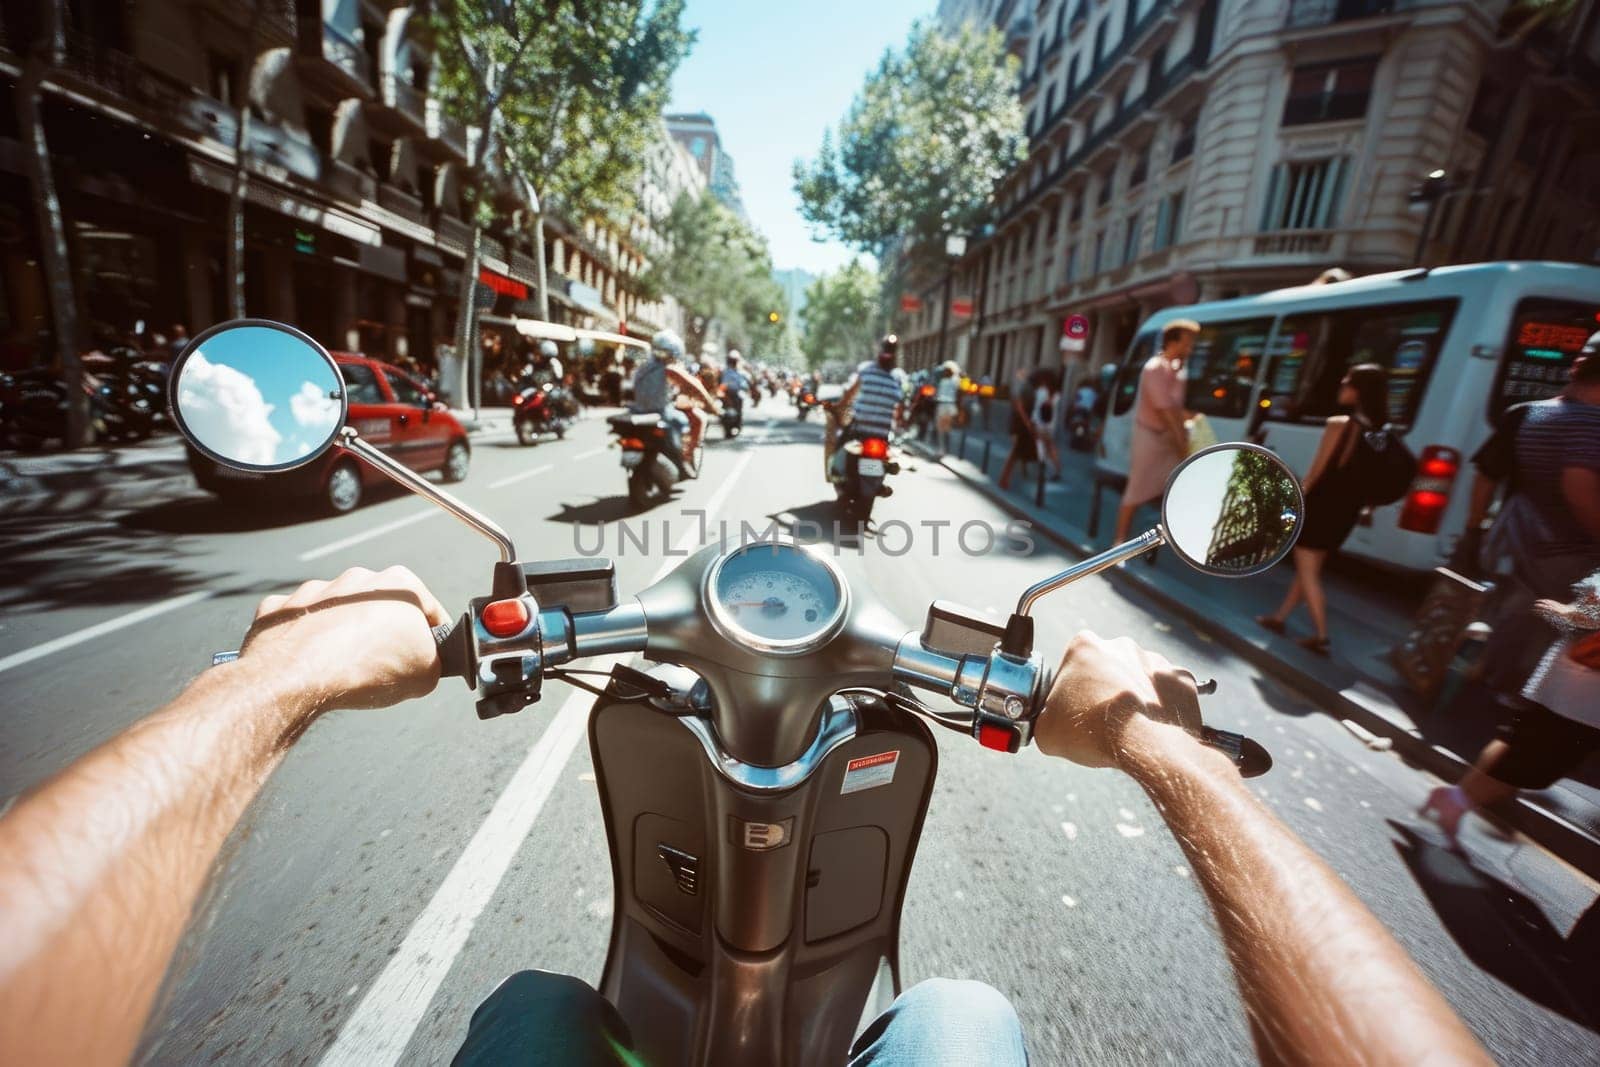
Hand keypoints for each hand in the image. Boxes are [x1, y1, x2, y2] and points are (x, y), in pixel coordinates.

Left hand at [236, 566, 449, 713]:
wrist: (299, 676)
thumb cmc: (368, 669)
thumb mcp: (427, 675)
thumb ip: (433, 661)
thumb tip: (422, 665)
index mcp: (399, 584)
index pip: (428, 610)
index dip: (433, 636)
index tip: (428, 656)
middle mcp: (357, 578)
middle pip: (380, 608)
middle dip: (384, 633)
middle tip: (384, 666)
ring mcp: (314, 591)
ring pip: (338, 613)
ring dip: (343, 635)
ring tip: (342, 668)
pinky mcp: (280, 608)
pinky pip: (299, 624)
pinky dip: (304, 641)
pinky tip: (308, 664)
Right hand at [1033, 632, 1201, 769]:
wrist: (1141, 744)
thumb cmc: (1091, 730)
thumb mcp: (1046, 730)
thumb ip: (1046, 719)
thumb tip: (1050, 725)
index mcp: (1085, 646)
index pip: (1072, 663)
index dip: (1071, 688)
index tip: (1073, 708)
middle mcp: (1122, 645)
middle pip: (1108, 666)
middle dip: (1105, 688)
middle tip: (1100, 719)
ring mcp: (1156, 660)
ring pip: (1140, 677)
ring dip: (1135, 695)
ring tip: (1129, 726)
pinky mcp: (1182, 679)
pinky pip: (1170, 691)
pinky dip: (1163, 706)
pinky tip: (1153, 725)